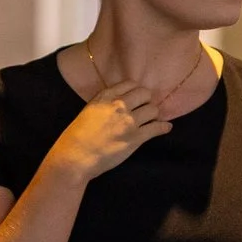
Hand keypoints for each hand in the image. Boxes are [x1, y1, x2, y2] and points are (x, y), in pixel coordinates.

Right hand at [47, 79, 172, 182]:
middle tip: (145, 109)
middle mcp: (118, 105)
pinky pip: (157, 128)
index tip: (137, 97)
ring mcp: (128, 122)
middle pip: (145, 94)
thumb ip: (104, 104)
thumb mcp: (88, 111)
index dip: (136, 90)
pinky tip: (165, 128)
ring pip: (153, 109)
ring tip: (151, 120)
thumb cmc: (76, 137)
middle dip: (147, 101)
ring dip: (154, 115)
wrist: (75, 157)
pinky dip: (163, 127)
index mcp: (105, 97)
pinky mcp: (135, 138)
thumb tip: (120, 103)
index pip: (130, 84)